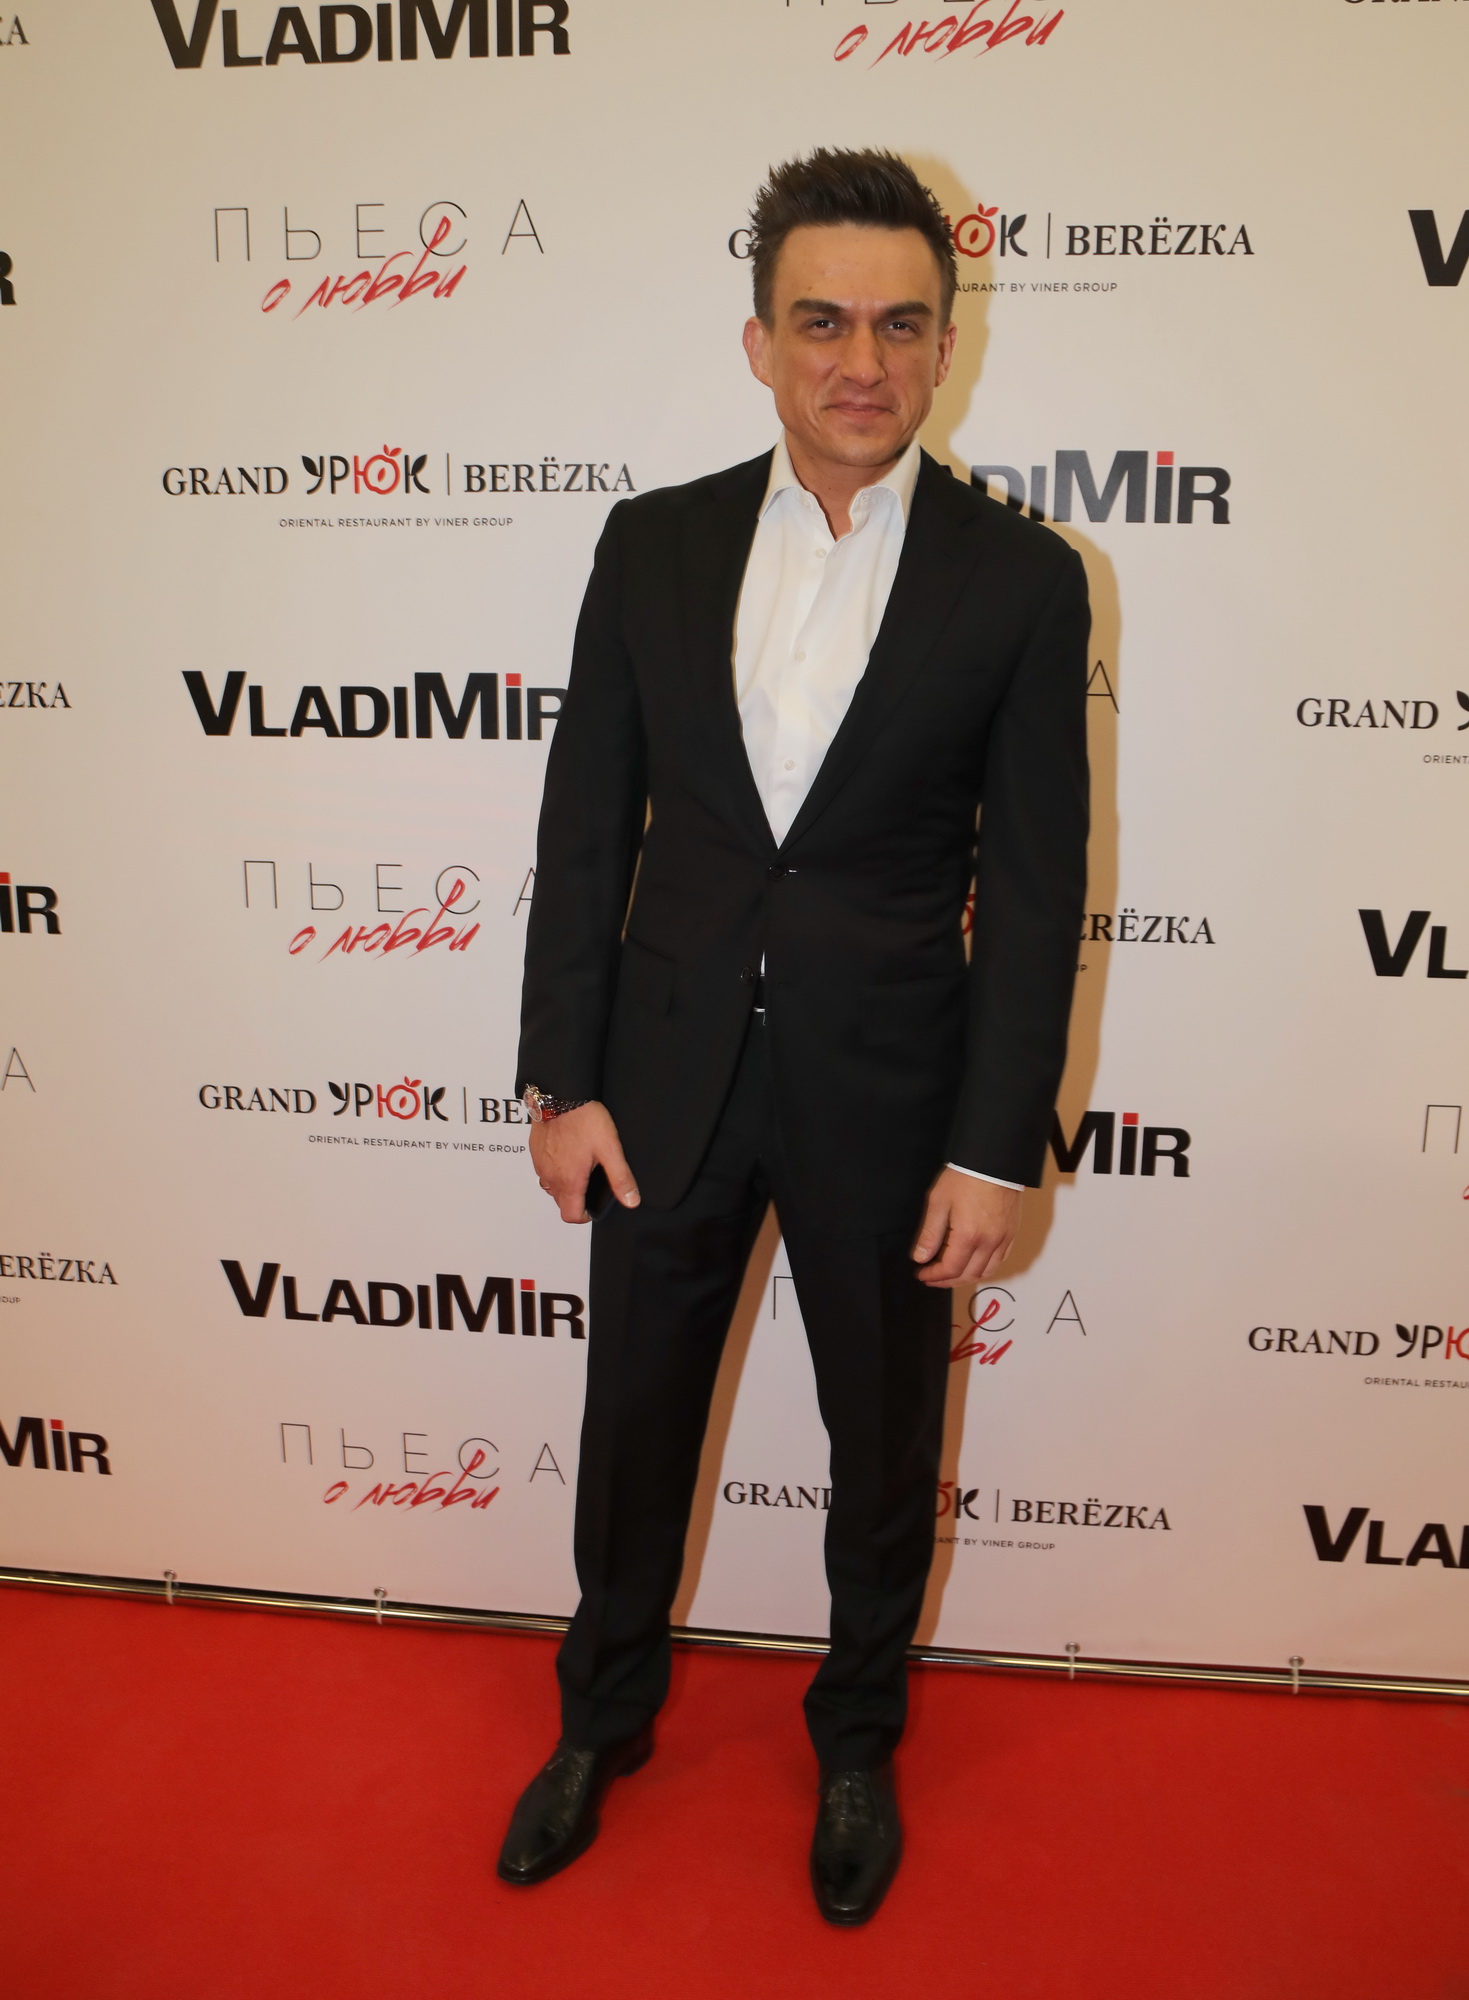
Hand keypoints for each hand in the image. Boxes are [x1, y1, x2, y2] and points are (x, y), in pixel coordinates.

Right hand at [529, 1100, 639, 1223]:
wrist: (560, 1095)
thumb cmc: (584, 1120)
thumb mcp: (610, 1149)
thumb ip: (620, 1177)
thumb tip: (631, 1200)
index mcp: (569, 1181)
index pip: (570, 1216)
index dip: (584, 1217)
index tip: (593, 1207)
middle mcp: (550, 1177)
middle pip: (560, 1202)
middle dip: (575, 1200)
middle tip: (590, 1183)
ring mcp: (539, 1164)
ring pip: (550, 1186)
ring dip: (563, 1185)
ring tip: (579, 1168)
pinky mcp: (534, 1151)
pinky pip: (543, 1169)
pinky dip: (553, 1169)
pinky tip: (566, 1153)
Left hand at [911, 1169, 1019, 1286]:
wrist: (994, 1161)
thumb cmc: (965, 1177)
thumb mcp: (938, 1202)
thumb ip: (929, 1234)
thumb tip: (920, 1258)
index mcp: (968, 1236)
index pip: (950, 1269)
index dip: (934, 1276)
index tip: (922, 1273)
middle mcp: (988, 1242)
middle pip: (968, 1275)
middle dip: (947, 1281)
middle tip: (932, 1277)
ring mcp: (1003, 1239)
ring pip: (986, 1271)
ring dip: (966, 1277)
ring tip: (950, 1273)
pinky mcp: (1011, 1233)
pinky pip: (999, 1259)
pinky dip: (984, 1267)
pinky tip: (972, 1262)